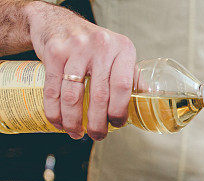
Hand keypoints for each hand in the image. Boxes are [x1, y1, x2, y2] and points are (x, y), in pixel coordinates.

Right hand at [25, 1, 135, 139]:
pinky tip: (59, 122)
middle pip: (99, 95)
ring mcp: (75, 49)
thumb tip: (149, 97)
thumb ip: (131, 74)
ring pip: (73, 96)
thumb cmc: (93, 43)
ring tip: (76, 133)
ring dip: (73, 121)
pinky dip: (54, 111)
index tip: (117, 124)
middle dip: (97, 123)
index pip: (123, 87)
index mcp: (122, 49)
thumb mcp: (118, 52)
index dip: (119, 111)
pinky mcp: (53, 53)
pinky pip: (53, 90)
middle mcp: (101, 47)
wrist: (57, 20)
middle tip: (97, 135)